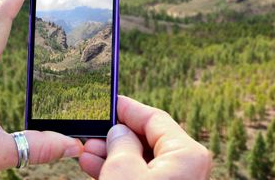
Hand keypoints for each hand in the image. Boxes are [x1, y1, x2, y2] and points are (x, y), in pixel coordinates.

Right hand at [79, 95, 211, 179]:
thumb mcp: (123, 171)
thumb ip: (120, 143)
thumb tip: (119, 131)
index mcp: (187, 153)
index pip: (154, 118)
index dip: (128, 108)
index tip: (108, 101)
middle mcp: (187, 166)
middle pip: (147, 139)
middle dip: (116, 135)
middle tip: (91, 131)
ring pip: (142, 159)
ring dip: (113, 154)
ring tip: (87, 151)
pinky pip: (142, 176)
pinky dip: (120, 171)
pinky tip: (95, 166)